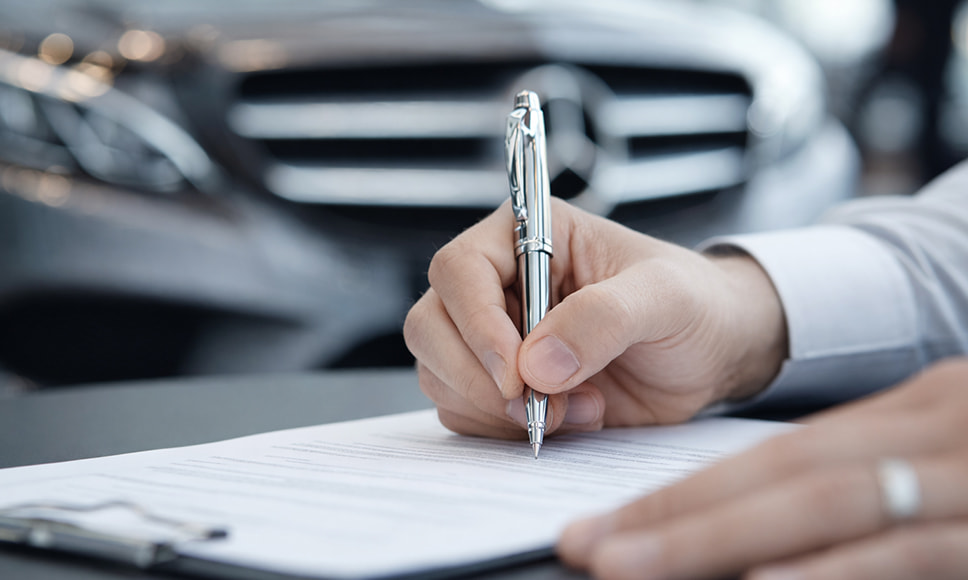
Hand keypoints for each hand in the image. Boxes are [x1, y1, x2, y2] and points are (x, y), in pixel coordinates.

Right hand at [404, 199, 786, 437]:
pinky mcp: (501, 385)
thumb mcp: (664, 299)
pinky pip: (465, 413)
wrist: (712, 355)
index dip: (476, 324)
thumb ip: (604, 318)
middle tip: (536, 404)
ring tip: (576, 407)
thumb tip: (536, 363)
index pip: (460, 269)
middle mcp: (499, 284)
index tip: (517, 374)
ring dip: (498, 409)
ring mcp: (495, 338)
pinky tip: (570, 418)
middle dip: (476, 377)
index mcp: (529, 236)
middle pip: (430, 325)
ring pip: (440, 374)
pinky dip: (506, 430)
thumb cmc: (693, 306)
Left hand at [558, 357, 967, 579]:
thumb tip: (760, 545)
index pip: (771, 457)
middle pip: (781, 479)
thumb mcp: (940, 445)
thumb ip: (863, 484)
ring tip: (631, 567)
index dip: (682, 494)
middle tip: (585, 548)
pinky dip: (836, 572)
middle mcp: (933, 432)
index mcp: (910, 414)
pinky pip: (909, 550)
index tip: (605, 527)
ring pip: (830, 510)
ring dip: (722, 543)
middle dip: (675, 520)